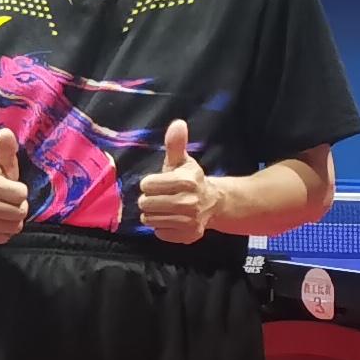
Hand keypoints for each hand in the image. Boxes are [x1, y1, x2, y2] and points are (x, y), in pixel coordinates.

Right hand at [0, 130, 30, 245]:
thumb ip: (5, 149)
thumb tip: (6, 132)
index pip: (21, 194)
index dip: (19, 190)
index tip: (11, 187)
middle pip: (19, 213)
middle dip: (18, 206)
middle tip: (9, 201)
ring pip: (13, 227)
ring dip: (13, 220)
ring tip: (5, 211)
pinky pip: (4, 238)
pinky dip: (4, 230)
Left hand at [139, 118, 217, 244]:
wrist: (213, 203)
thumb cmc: (190, 180)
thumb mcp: (182, 161)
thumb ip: (175, 144)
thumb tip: (177, 123)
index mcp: (186, 181)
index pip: (146, 185)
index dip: (149, 183)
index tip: (159, 183)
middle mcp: (189, 202)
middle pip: (145, 203)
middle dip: (149, 199)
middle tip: (161, 196)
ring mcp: (189, 221)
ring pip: (149, 219)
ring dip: (154, 214)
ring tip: (166, 208)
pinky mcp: (188, 236)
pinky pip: (160, 233)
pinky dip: (162, 227)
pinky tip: (172, 219)